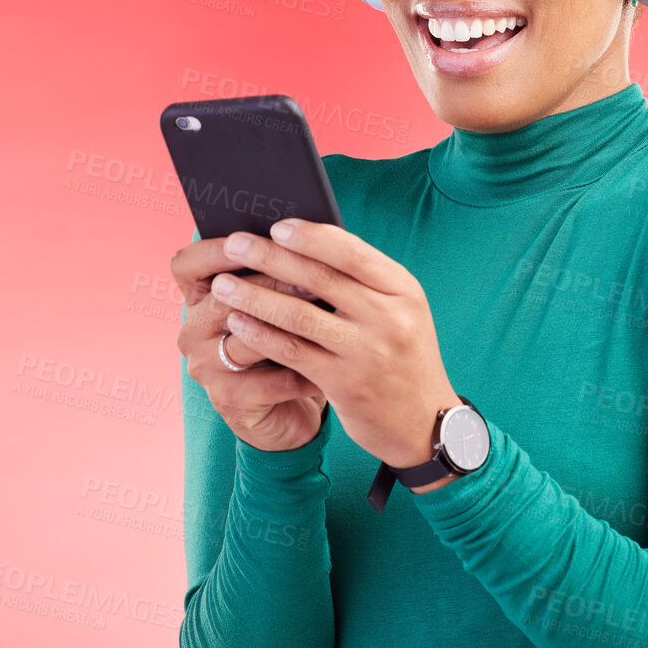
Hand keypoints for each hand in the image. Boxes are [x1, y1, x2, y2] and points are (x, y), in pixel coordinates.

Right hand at [172, 235, 327, 451]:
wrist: (291, 406)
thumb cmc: (290, 342)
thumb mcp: (282, 303)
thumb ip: (283, 273)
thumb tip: (310, 237)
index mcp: (199, 298)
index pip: (188, 264)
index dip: (215, 249)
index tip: (252, 237)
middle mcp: (193, 331)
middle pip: (222, 297)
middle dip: (270, 284)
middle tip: (312, 277)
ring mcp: (206, 368)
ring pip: (246, 340)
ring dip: (290, 328)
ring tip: (328, 316)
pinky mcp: (229, 401)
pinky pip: (270, 381)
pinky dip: (305, 371)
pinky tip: (334, 360)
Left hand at [205, 220, 460, 471]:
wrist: (424, 421)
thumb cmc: (402, 356)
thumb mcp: (400, 312)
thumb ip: (363, 283)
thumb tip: (303, 246)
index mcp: (403, 290)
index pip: (351, 252)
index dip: (310, 236)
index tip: (275, 226)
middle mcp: (389, 317)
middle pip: (319, 277)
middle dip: (269, 257)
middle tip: (234, 243)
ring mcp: (367, 351)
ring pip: (298, 314)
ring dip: (254, 296)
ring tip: (223, 284)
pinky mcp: (344, 383)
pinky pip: (292, 351)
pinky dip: (261, 334)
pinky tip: (238, 322)